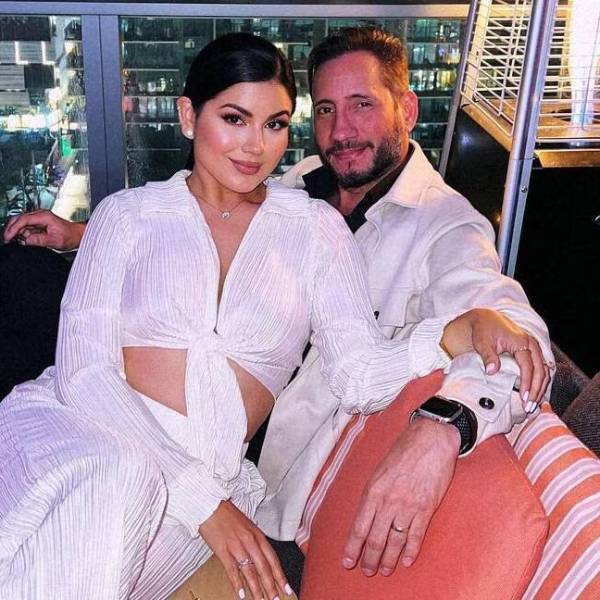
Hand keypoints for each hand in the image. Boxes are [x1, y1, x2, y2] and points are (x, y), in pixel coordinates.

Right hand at [3, 210, 85, 249]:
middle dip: (11, 229)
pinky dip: (22, 233)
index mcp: (44, 216)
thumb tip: (27, 240)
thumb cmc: (70, 236)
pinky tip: (23, 240)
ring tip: (17, 242)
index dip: (13, 229)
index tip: (8, 237)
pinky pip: (26, 227)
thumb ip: (40, 240)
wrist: (78, 235)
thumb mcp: (56, 241)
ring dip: (17, 232)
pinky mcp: (39, 224)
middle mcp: (40, 215)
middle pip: (19, 219)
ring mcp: (39, 219)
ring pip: (21, 223)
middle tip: (7, 240)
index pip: (23, 220)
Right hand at [198, 500, 291, 599]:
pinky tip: (241, 595)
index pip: (272, 559)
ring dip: (257, 589)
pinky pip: (232, 570)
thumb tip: (262, 551)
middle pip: (264, 568)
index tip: (286, 588)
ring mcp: (237, 546)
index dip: (280, 575)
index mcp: (258, 535)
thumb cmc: (228, 514)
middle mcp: (250, 541)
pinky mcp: (223, 550)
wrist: (211, 505)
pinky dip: (237, 584)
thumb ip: (255, 539)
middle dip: (271, 586)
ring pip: (250, 572)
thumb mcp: (247, 524)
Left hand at [342, 418, 459, 576]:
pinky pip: (416, 536)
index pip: (359, 527)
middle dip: (369, 559)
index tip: (348, 562)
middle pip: (375, 539)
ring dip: (388, 560)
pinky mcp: (426, 508)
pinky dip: (410, 551)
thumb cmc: (403, 451)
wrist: (430, 440)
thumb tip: (366, 516)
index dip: (353, 548)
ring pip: (395, 542)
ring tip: (384, 570)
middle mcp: (388, 502)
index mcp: (373, 491)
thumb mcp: (379, 469)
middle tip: (366, 571)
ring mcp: (408, 507)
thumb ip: (373, 493)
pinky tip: (405, 561)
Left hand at [441, 308, 550, 408]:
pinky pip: (541, 368)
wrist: (485, 319)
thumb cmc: (483, 330)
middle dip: (536, 390)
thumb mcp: (482, 342)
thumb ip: (488, 356)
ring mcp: (534, 347)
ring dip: (540, 388)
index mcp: (521, 341)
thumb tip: (492, 371)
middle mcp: (531, 344)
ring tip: (532, 404)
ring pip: (544, 371)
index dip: (527, 384)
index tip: (524, 398)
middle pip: (541, 371)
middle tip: (529, 407)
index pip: (528, 367)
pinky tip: (535, 393)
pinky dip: (540, 382)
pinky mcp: (532, 351)